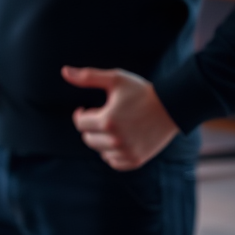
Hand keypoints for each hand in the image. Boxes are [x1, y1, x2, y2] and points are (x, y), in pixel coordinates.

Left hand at [62, 66, 179, 170]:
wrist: (171, 107)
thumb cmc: (141, 91)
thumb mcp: (114, 79)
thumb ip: (87, 77)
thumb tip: (64, 71)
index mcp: (108, 121)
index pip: (80, 124)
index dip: (81, 114)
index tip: (88, 108)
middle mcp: (116, 140)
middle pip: (88, 139)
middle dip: (90, 127)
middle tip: (101, 116)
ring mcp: (127, 152)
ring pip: (100, 151)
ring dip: (101, 140)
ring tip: (112, 127)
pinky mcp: (137, 160)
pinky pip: (114, 162)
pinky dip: (112, 153)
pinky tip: (118, 139)